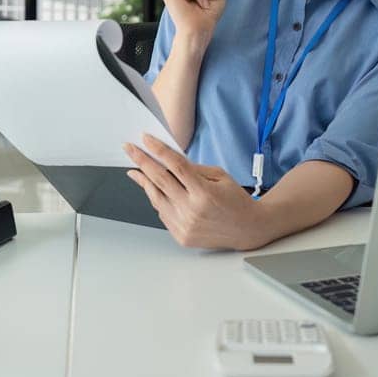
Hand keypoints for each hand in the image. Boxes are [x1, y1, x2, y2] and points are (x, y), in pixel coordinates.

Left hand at [124, 133, 265, 250]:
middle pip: (160, 181)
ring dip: (144, 182)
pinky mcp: (181, 236)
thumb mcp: (219, 176)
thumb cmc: (235, 200)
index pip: (175, 166)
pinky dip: (157, 199)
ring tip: (136, 170)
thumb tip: (168, 159)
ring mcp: (185, 226)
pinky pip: (162, 214)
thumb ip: (193, 168)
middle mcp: (192, 211)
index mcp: (204, 193)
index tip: (145, 140)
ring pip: (156, 199)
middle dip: (142, 162)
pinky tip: (155, 190)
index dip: (158, 151)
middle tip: (130, 150)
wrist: (248, 229)